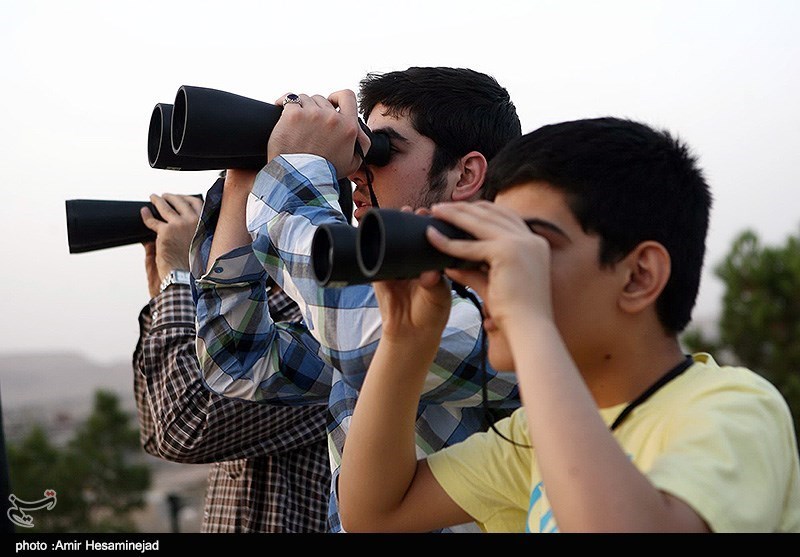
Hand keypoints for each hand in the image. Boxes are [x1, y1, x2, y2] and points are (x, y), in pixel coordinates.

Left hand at [140, 193, 203, 295]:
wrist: (183, 277)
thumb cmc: (190, 266)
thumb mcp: (196, 246)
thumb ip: (188, 232)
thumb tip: (177, 223)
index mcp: (203, 225)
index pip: (196, 204)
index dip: (187, 199)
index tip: (181, 198)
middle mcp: (193, 222)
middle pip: (180, 202)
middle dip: (171, 197)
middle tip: (165, 196)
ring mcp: (179, 225)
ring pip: (165, 207)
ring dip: (158, 200)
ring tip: (153, 198)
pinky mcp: (165, 231)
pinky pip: (152, 220)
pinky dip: (146, 215)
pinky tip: (143, 212)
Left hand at [267, 89, 369, 177]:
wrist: (299, 180)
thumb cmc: (323, 173)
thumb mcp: (353, 162)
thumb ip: (361, 143)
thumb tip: (359, 130)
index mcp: (348, 127)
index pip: (347, 96)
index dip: (337, 98)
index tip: (331, 103)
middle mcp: (332, 118)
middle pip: (321, 100)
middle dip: (314, 110)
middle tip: (308, 127)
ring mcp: (312, 114)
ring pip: (304, 99)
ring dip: (300, 109)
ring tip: (296, 126)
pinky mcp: (293, 115)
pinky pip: (288, 100)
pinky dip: (284, 104)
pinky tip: (283, 113)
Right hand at [372, 208, 451, 343]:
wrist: (410, 332)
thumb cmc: (431, 313)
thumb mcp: (437, 296)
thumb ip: (434, 284)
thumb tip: (429, 274)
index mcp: (432, 262)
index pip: (433, 237)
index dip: (432, 224)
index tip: (432, 215)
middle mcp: (414, 260)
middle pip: (412, 233)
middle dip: (413, 219)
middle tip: (416, 211)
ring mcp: (396, 265)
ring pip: (393, 240)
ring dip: (394, 225)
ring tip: (401, 212)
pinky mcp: (379, 274)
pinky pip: (373, 255)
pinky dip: (373, 242)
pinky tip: (375, 229)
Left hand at [426, 201, 553, 331]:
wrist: (530, 329)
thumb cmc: (515, 313)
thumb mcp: (493, 284)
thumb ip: (473, 272)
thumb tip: (449, 266)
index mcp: (535, 243)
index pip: (504, 217)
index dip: (480, 210)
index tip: (459, 209)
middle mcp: (531, 239)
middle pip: (491, 213)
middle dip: (463, 208)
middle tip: (440, 207)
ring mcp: (522, 243)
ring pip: (480, 222)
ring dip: (454, 215)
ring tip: (434, 211)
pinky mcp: (508, 252)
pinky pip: (470, 246)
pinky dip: (449, 242)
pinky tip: (432, 236)